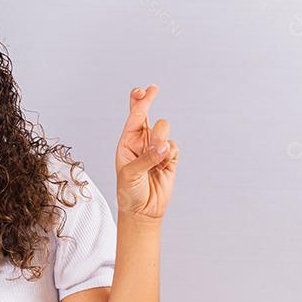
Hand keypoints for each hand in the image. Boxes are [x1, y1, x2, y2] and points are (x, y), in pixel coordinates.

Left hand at [114, 84, 179, 221]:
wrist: (143, 211)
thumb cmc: (129, 192)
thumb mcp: (130, 174)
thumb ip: (146, 158)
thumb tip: (164, 146)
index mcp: (127, 142)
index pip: (133, 117)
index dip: (139, 101)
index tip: (145, 90)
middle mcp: (141, 142)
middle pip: (147, 114)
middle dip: (148, 102)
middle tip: (152, 90)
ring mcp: (156, 149)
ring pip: (163, 129)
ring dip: (160, 137)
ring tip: (157, 154)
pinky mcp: (170, 158)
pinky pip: (174, 146)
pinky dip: (170, 153)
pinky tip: (164, 164)